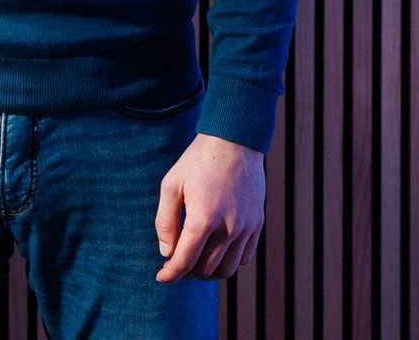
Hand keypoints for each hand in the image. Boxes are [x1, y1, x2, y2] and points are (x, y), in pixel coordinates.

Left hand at [155, 133, 265, 280]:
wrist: (234, 142)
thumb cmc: (196, 162)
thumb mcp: (171, 186)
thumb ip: (165, 222)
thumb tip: (166, 252)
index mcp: (203, 218)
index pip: (185, 260)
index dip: (171, 274)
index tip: (161, 277)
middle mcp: (229, 228)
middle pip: (206, 269)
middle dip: (187, 272)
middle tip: (174, 264)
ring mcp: (247, 228)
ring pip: (227, 269)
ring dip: (208, 271)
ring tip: (194, 260)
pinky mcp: (258, 224)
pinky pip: (244, 257)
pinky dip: (228, 262)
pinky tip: (214, 251)